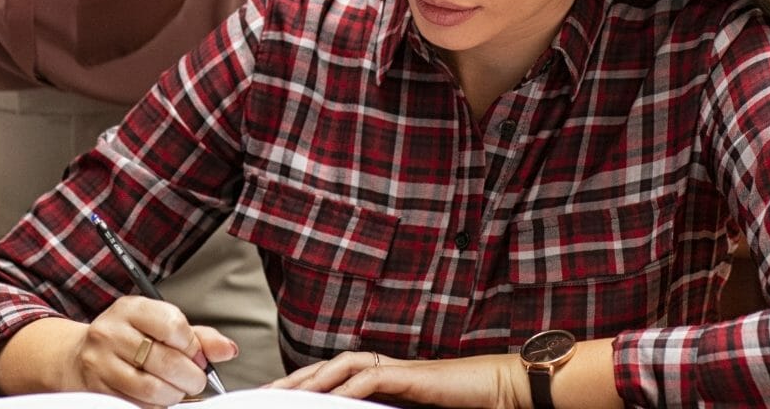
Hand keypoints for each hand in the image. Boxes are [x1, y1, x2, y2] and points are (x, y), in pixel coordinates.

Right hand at [61, 296, 237, 408]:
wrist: (81, 356)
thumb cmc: (130, 340)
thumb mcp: (160, 327)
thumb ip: (197, 337)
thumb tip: (228, 349)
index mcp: (131, 309)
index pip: (173, 324)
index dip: (193, 347)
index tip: (197, 356)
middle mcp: (111, 332)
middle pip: (167, 361)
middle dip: (191, 377)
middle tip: (194, 380)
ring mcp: (100, 362)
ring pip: (153, 388)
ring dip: (174, 394)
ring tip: (176, 389)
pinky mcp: (98, 388)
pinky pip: (138, 404)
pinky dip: (156, 405)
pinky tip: (156, 396)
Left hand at [268, 351, 521, 407]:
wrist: (504, 389)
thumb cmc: (466, 403)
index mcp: (386, 379)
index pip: (335, 378)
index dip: (305, 386)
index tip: (277, 399)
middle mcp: (386, 369)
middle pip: (329, 367)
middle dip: (295, 380)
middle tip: (265, 394)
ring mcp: (397, 368)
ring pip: (341, 366)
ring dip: (311, 378)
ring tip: (285, 393)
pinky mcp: (411, 375)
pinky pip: (369, 376)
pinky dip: (344, 385)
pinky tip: (326, 395)